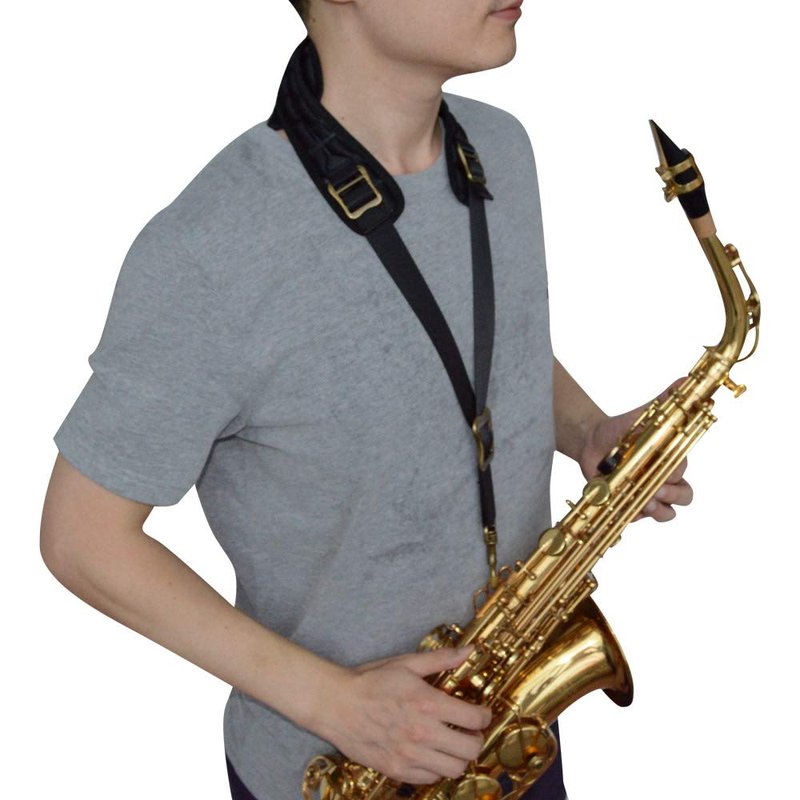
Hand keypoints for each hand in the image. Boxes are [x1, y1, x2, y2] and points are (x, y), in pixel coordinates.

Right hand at [318, 646, 490, 784]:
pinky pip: (430, 778)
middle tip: (470, 730)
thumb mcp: (406, 663)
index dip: (484, 716)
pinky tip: (430, 753)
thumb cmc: (370, 681)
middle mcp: (423, 733)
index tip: (481, 713)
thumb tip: (469, 650)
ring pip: (454, 769)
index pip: (475, 719)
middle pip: (470, 749)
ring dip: (458, 756)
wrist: (335, 704)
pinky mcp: (396, 769)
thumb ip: (441, 659)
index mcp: (428, 703)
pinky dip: (436, 768)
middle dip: (476, 739)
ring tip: (452, 743)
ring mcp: (409, 755)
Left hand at [578, 380, 693, 522]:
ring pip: (667, 514)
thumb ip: (666, 400)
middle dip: (671, 496)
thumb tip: (685, 380)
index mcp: (672, 459)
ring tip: (643, 502)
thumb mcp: (645, 413)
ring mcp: (649, 494)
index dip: (676, 477)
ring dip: (657, 510)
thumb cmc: (623, 429)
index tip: (663, 472)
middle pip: (684, 497)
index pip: (684, 475)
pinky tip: (622, 504)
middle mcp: (665, 479)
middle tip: (654, 489)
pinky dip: (633, 515)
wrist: (593, 441)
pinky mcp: (631, 504)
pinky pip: (639, 519)